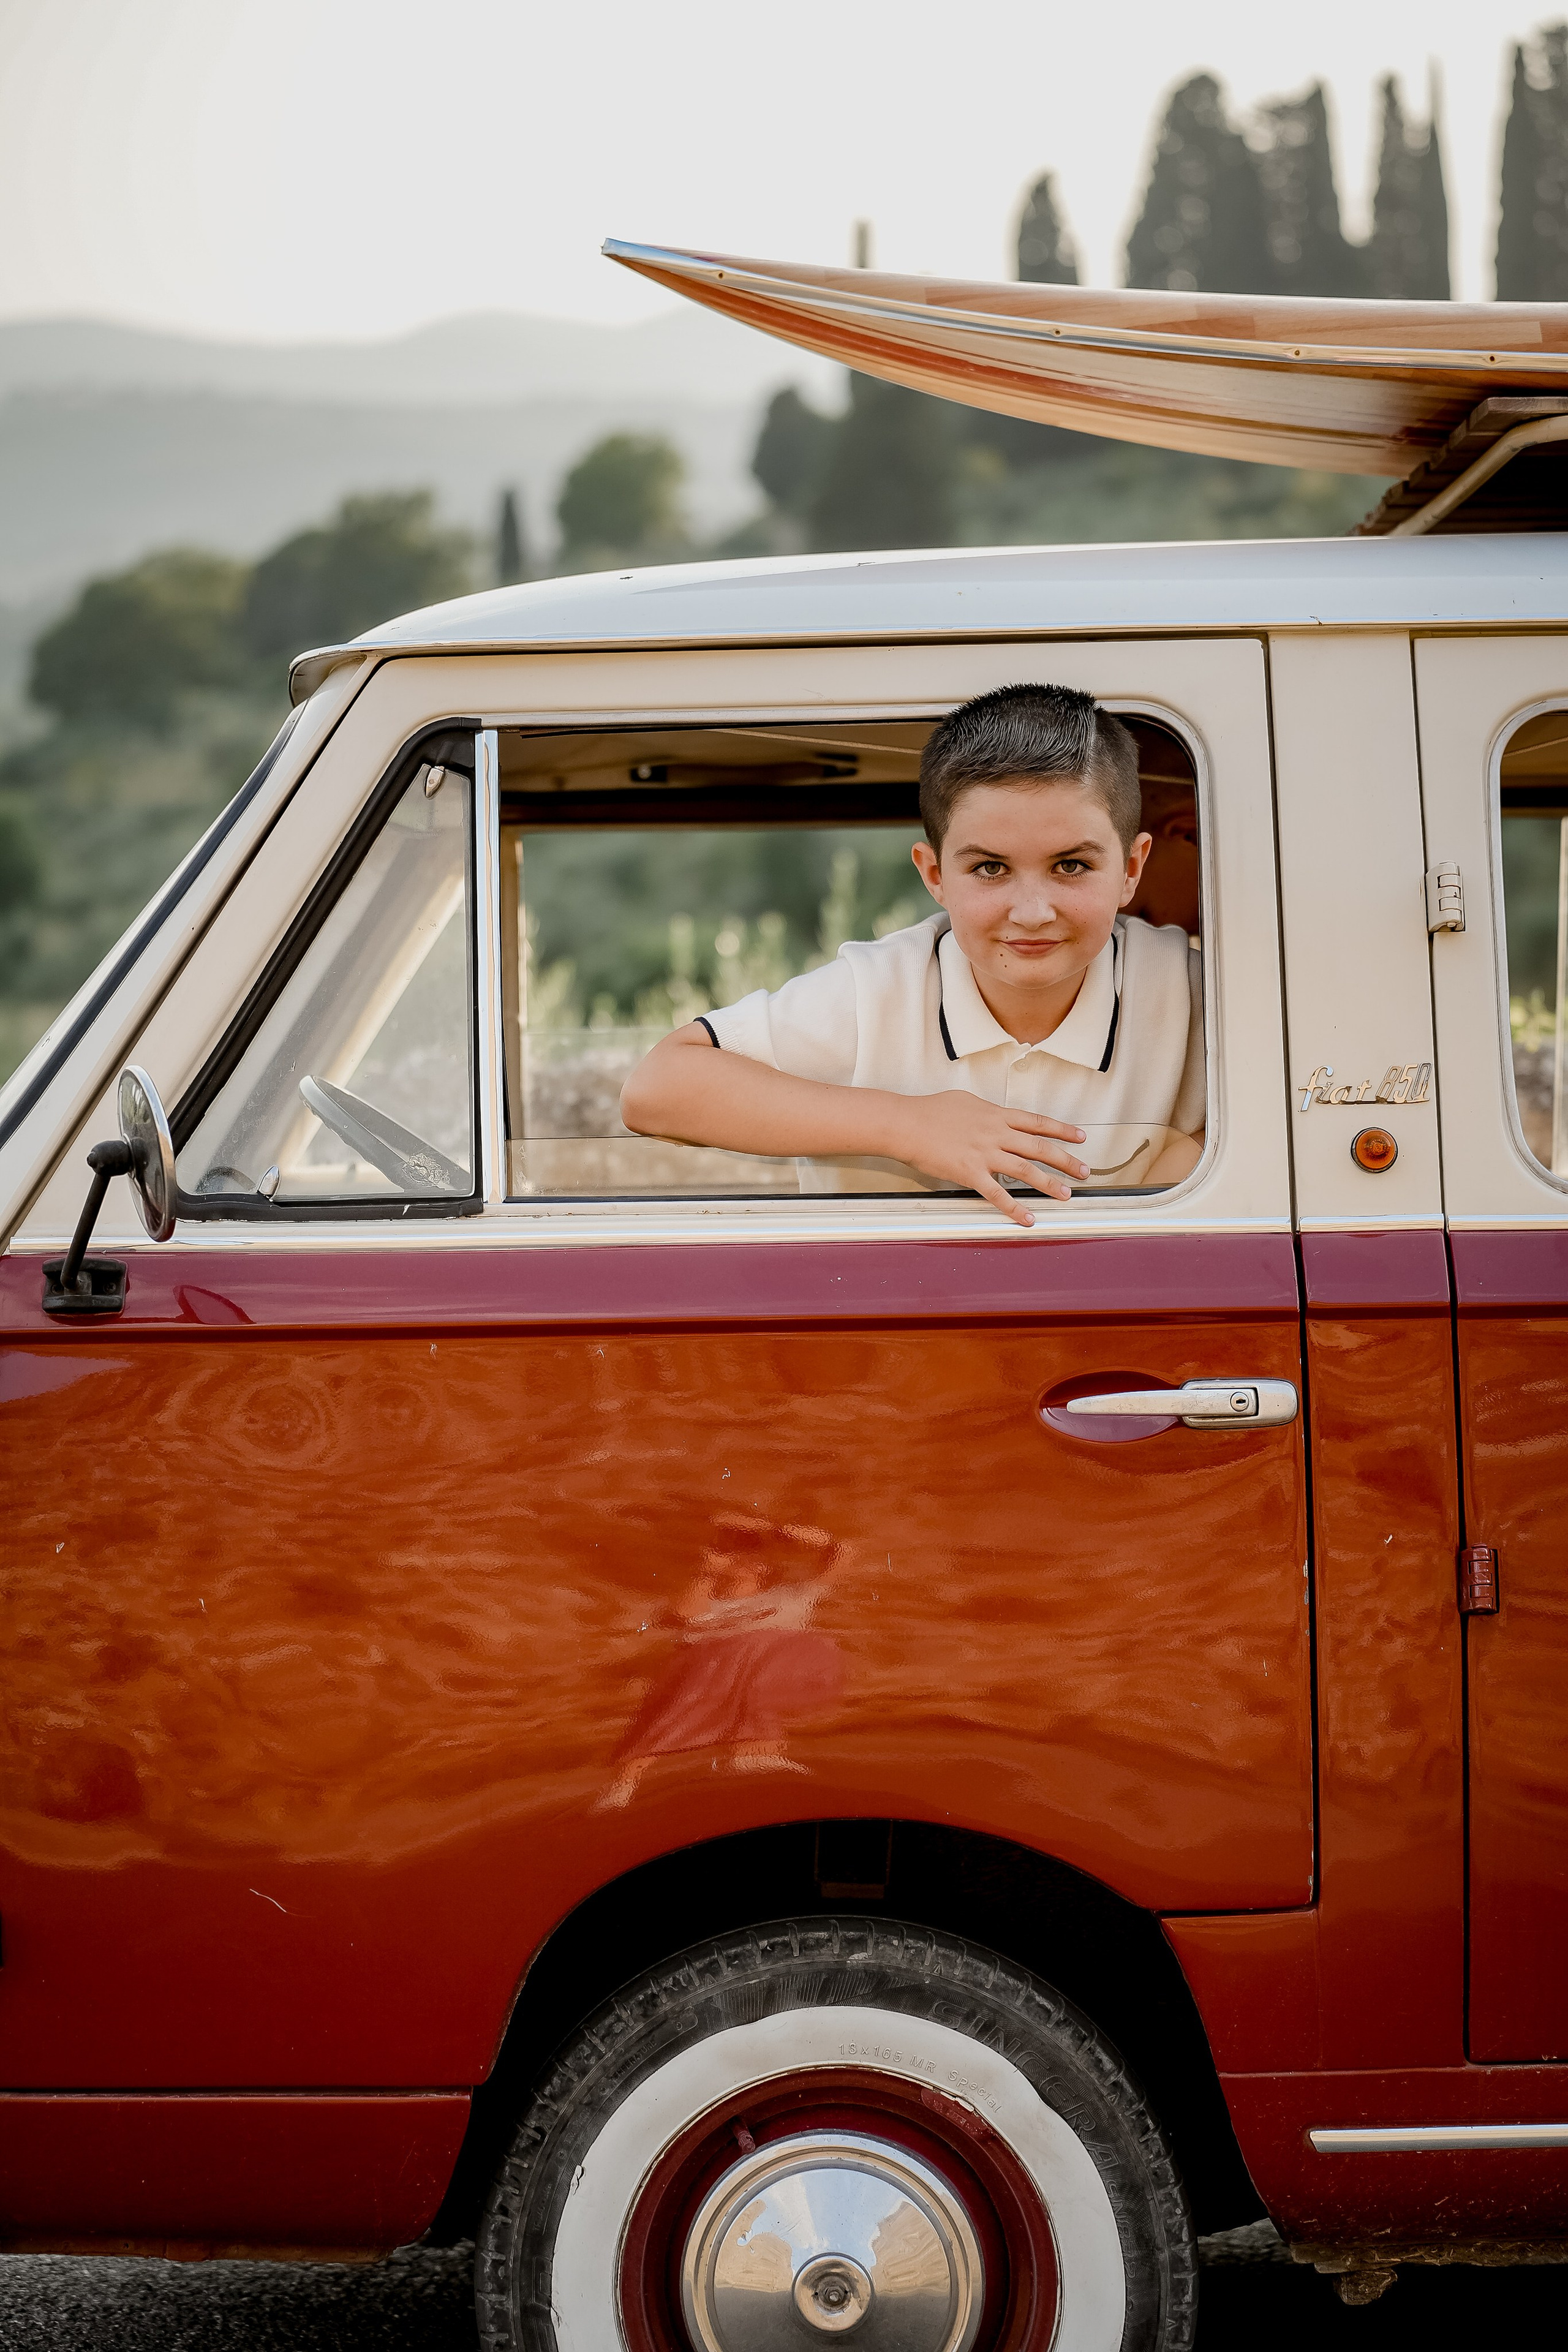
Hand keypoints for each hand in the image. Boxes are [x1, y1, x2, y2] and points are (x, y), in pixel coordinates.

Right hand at [882, 1092, 1088, 1227]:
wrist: (907, 1123)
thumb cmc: (931, 1110)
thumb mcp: (966, 1102)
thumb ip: (987, 1112)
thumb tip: (996, 1116)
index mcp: (997, 1115)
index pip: (1037, 1122)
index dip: (1062, 1130)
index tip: (1080, 1137)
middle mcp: (996, 1134)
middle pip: (1039, 1147)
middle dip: (1066, 1160)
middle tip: (1084, 1171)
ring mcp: (985, 1154)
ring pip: (1026, 1170)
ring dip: (1049, 1184)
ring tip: (1066, 1195)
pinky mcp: (970, 1173)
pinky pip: (997, 1194)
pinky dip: (1014, 1208)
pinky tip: (1027, 1218)